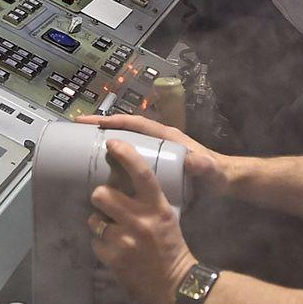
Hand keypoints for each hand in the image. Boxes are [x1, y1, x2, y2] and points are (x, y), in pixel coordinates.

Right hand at [77, 114, 233, 195]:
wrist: (226, 182)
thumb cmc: (217, 174)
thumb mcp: (210, 170)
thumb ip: (205, 167)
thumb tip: (194, 162)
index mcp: (167, 136)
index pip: (135, 124)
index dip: (114, 122)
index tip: (91, 122)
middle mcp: (159, 139)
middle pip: (125, 129)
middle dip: (102, 128)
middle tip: (76, 133)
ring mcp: (157, 151)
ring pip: (126, 142)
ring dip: (105, 142)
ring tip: (80, 150)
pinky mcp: (156, 164)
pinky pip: (130, 157)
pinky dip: (115, 158)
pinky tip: (101, 171)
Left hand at [90, 138, 197, 303]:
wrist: (176, 286)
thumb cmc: (172, 248)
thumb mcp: (167, 218)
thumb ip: (149, 201)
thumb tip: (127, 183)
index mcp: (158, 208)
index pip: (142, 174)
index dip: (126, 155)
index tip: (112, 143)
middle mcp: (141, 220)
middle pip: (103, 194)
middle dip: (99, 197)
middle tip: (104, 202)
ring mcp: (125, 240)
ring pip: (94, 219)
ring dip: (98, 223)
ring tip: (110, 230)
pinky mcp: (114, 258)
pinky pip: (95, 242)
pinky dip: (101, 245)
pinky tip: (114, 250)